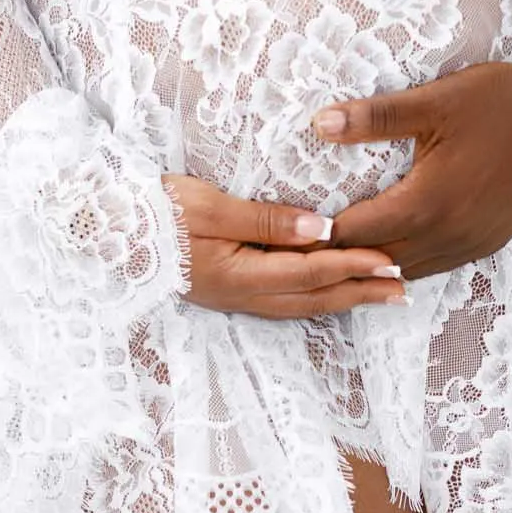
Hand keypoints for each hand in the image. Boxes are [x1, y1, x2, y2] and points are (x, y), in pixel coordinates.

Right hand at [164, 174, 409, 318]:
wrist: (109, 229)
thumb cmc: (158, 210)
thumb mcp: (212, 207)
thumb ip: (267, 220)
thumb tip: (322, 229)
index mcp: (239, 276)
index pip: (311, 272)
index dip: (353, 266)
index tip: (391, 261)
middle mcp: (241, 296)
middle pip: (314, 299)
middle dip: (360, 293)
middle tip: (402, 289)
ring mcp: (234, 298)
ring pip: (302, 305)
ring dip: (344, 299)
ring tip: (379, 295)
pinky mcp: (228, 292)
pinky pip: (285, 302)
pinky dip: (317, 298)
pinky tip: (330, 292)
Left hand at [312, 60, 511, 283]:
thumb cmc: (501, 101)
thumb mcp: (435, 101)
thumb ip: (375, 117)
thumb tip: (319, 124)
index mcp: (426, 204)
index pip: (354, 233)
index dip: (315, 237)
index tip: (281, 236)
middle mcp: (447, 236)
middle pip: (376, 262)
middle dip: (336, 260)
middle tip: (296, 257)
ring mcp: (471, 243)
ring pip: (407, 271)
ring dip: (371, 267)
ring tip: (334, 262)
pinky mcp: (489, 242)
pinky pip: (435, 265)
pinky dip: (405, 264)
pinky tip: (391, 254)